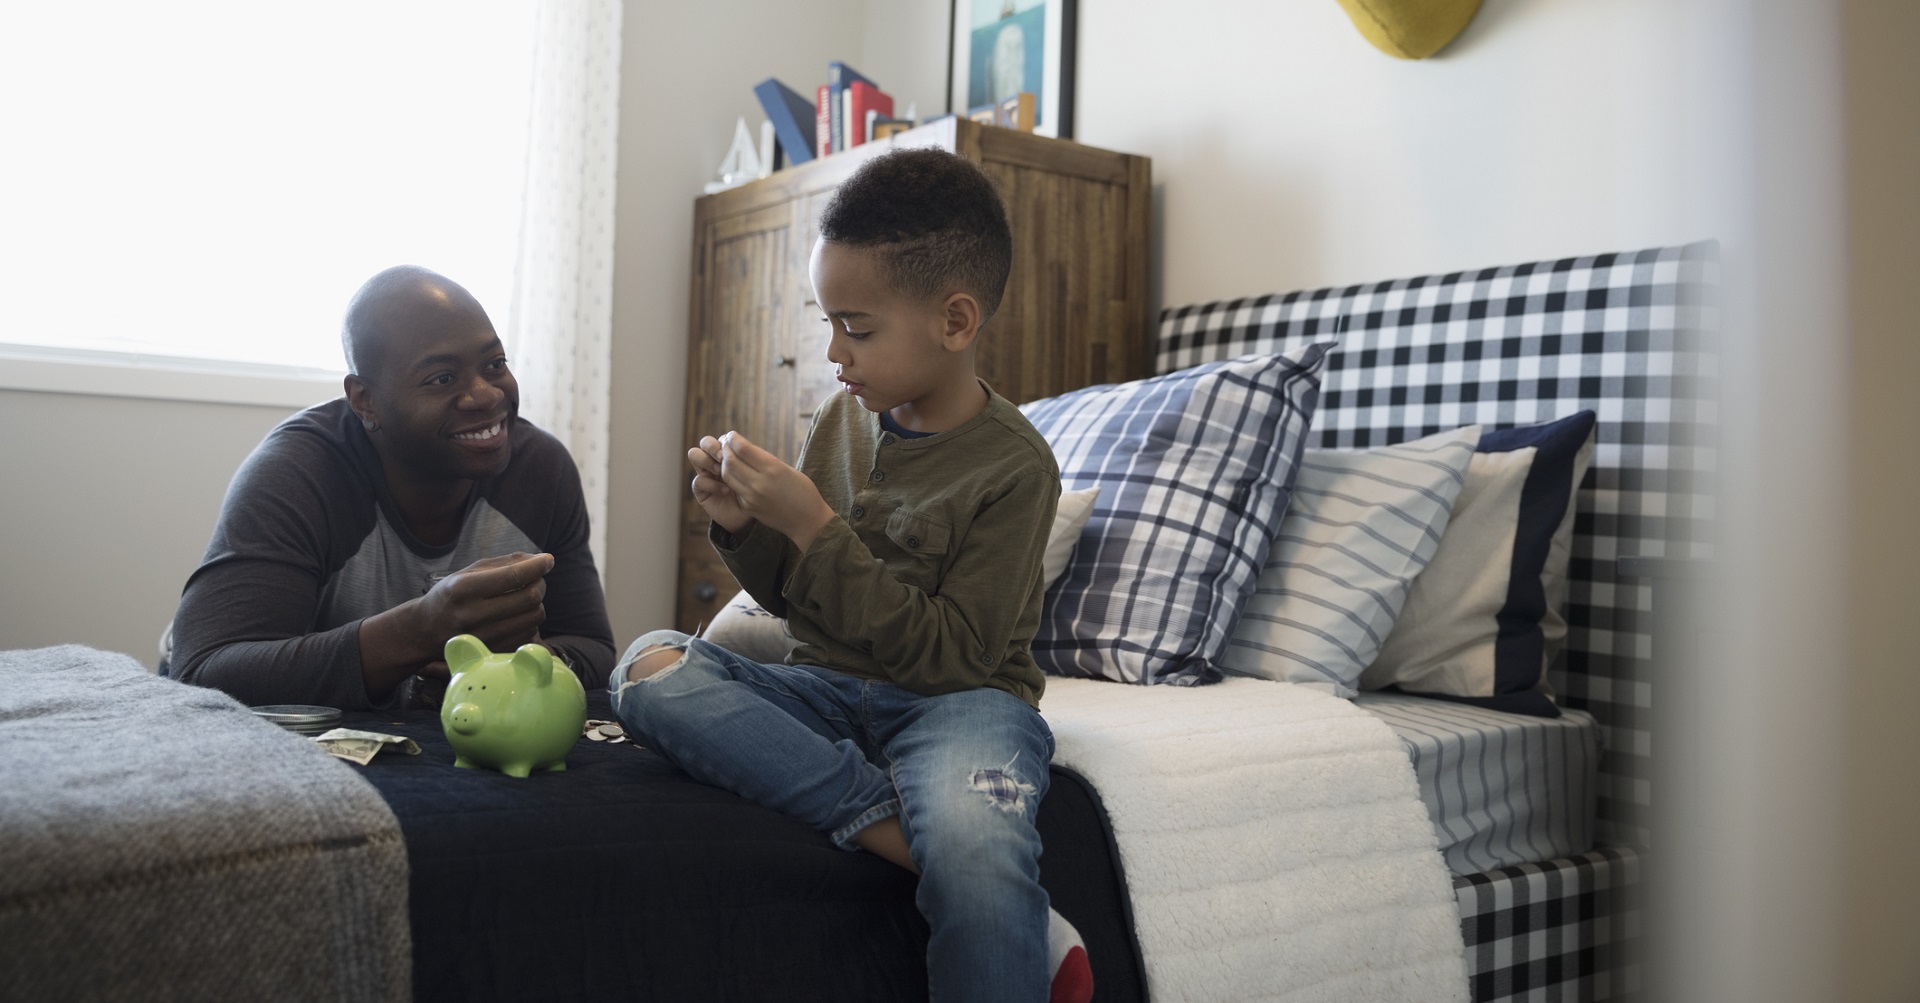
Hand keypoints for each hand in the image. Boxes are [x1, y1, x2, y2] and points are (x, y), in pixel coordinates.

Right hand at [357, 552, 551, 701]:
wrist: (425, 631)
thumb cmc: (450, 595)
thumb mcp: (468, 573)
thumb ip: (505, 563)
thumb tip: (541, 560)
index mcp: (463, 589)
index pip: (513, 576)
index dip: (537, 566)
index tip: (548, 559)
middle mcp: (472, 615)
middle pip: (529, 597)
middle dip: (539, 584)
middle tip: (535, 579)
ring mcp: (483, 638)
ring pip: (534, 617)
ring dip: (536, 603)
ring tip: (524, 597)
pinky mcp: (493, 652)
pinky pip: (529, 634)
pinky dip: (530, 621)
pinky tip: (517, 615)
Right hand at [688, 436, 753, 534]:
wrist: (750, 517)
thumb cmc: (757, 493)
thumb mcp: (757, 474)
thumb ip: (750, 458)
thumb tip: (742, 442)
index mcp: (729, 454)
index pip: (721, 438)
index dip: (725, 440)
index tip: (735, 446)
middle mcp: (715, 461)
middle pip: (705, 442)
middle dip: (712, 446)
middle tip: (722, 456)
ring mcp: (707, 474)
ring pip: (695, 455)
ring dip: (706, 460)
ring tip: (720, 470)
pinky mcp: (701, 491)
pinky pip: (698, 480)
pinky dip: (711, 484)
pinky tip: (725, 490)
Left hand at [714, 431, 835, 550]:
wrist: (807, 521)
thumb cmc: (802, 491)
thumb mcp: (787, 469)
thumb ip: (765, 460)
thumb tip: (744, 450)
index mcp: (773, 469)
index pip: (743, 449)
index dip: (733, 439)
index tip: (731, 435)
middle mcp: (760, 483)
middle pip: (730, 461)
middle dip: (725, 449)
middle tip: (724, 444)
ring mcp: (752, 497)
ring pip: (727, 475)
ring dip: (724, 463)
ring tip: (727, 457)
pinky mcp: (748, 507)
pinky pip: (734, 488)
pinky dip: (731, 478)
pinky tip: (735, 473)